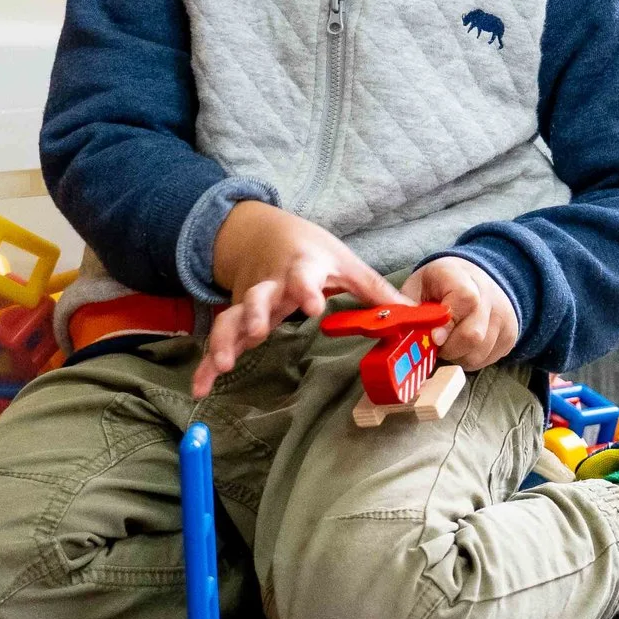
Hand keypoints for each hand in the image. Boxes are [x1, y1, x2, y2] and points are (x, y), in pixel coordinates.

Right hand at [196, 202, 400, 397]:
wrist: (263, 232)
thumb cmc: (312, 251)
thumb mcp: (346, 263)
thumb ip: (375, 290)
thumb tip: (417, 314)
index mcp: (301, 269)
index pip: (303, 275)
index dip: (306, 288)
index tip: (312, 305)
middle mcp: (271, 285)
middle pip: (259, 296)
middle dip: (256, 313)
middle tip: (258, 333)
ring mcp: (249, 302)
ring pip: (232, 318)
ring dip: (225, 340)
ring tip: (223, 364)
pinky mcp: (237, 319)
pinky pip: (220, 340)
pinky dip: (207, 363)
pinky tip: (200, 386)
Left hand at [403, 256, 519, 372]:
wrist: (476, 277)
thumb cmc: (439, 285)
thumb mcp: (417, 286)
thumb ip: (409, 308)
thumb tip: (402, 331)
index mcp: (461, 276)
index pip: (465, 300)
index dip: (447, 325)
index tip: (433, 337)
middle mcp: (489, 294)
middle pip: (473, 335)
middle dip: (448, 349)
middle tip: (436, 343)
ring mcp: (504, 316)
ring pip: (479, 353)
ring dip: (458, 357)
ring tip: (449, 342)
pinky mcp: (511, 334)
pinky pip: (488, 360)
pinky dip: (470, 359)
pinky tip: (462, 345)